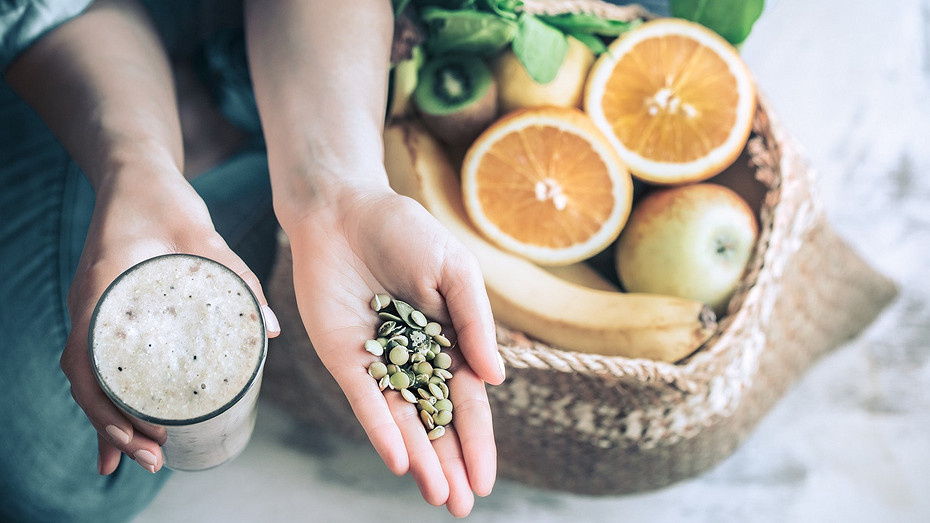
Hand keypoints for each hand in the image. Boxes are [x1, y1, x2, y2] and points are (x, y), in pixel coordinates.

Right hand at [59, 175, 279, 474]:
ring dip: (109, 421)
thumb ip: (238, 277)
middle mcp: (88, 308)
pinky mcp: (107, 311)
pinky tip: (128, 424)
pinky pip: (100, 362)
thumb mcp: (203, 235)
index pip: (87, 369)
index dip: (111, 412)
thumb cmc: (164, 199)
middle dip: (114, 430)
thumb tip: (274, 329)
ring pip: (90, 380)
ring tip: (139, 458)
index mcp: (101, 293)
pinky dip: (110, 397)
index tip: (147, 439)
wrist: (135, 174)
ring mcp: (93, 312)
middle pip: (87, 385)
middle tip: (155, 461)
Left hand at [285, 185, 505, 516]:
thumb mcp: (454, 271)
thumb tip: (496, 379)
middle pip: (435, 421)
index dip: (477, 441)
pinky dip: (382, 428)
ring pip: (402, 420)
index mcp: (447, 341)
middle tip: (462, 507)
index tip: (486, 480)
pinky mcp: (343, 357)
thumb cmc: (406, 231)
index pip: (466, 401)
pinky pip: (365, 399)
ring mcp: (377, 361)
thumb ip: (474, 323)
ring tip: (439, 496)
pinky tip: (399, 458)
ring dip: (420, 458)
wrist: (345, 208)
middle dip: (450, 464)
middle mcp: (413, 359)